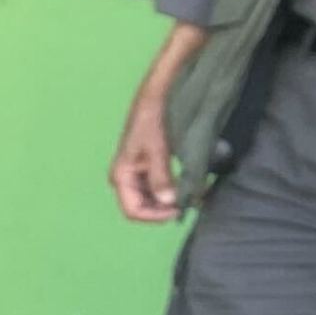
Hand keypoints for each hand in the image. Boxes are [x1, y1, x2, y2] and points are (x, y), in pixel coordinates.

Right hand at [112, 89, 180, 222]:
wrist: (154, 98)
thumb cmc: (152, 121)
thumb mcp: (158, 150)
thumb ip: (161, 177)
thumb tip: (168, 202)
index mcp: (121, 177)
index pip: (133, 211)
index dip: (155, 216)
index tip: (179, 210)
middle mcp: (125, 180)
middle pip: (142, 208)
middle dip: (165, 210)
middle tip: (191, 204)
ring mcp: (135, 175)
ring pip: (151, 201)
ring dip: (170, 202)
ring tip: (194, 197)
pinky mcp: (147, 169)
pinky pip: (157, 189)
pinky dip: (173, 192)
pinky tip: (190, 189)